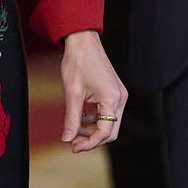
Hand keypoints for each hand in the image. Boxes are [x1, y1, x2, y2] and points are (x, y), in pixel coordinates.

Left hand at [60, 30, 126, 152]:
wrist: (83, 40)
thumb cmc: (78, 62)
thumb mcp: (72, 93)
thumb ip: (72, 118)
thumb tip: (67, 139)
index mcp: (112, 99)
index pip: (105, 131)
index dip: (90, 143)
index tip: (73, 147)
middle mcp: (120, 98)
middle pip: (111, 130)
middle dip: (92, 139)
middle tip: (73, 143)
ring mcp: (118, 95)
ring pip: (109, 123)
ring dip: (92, 129)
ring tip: (74, 129)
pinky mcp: (114, 92)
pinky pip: (107, 113)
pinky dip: (94, 119)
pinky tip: (81, 117)